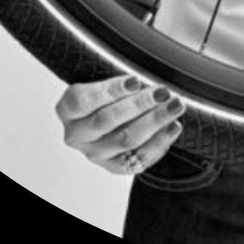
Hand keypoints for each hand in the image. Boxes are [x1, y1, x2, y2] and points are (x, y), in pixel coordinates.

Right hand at [55, 74, 184, 176]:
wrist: (115, 119)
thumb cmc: (111, 93)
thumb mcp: (105, 79)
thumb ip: (120, 80)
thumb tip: (144, 77)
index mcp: (68, 110)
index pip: (82, 101)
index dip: (109, 90)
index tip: (135, 80)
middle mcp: (77, 135)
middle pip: (107, 120)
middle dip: (139, 104)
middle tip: (163, 91)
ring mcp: (95, 154)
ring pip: (126, 139)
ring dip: (154, 121)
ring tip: (175, 105)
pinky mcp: (115, 166)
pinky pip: (139, 157)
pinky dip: (160, 141)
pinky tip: (173, 126)